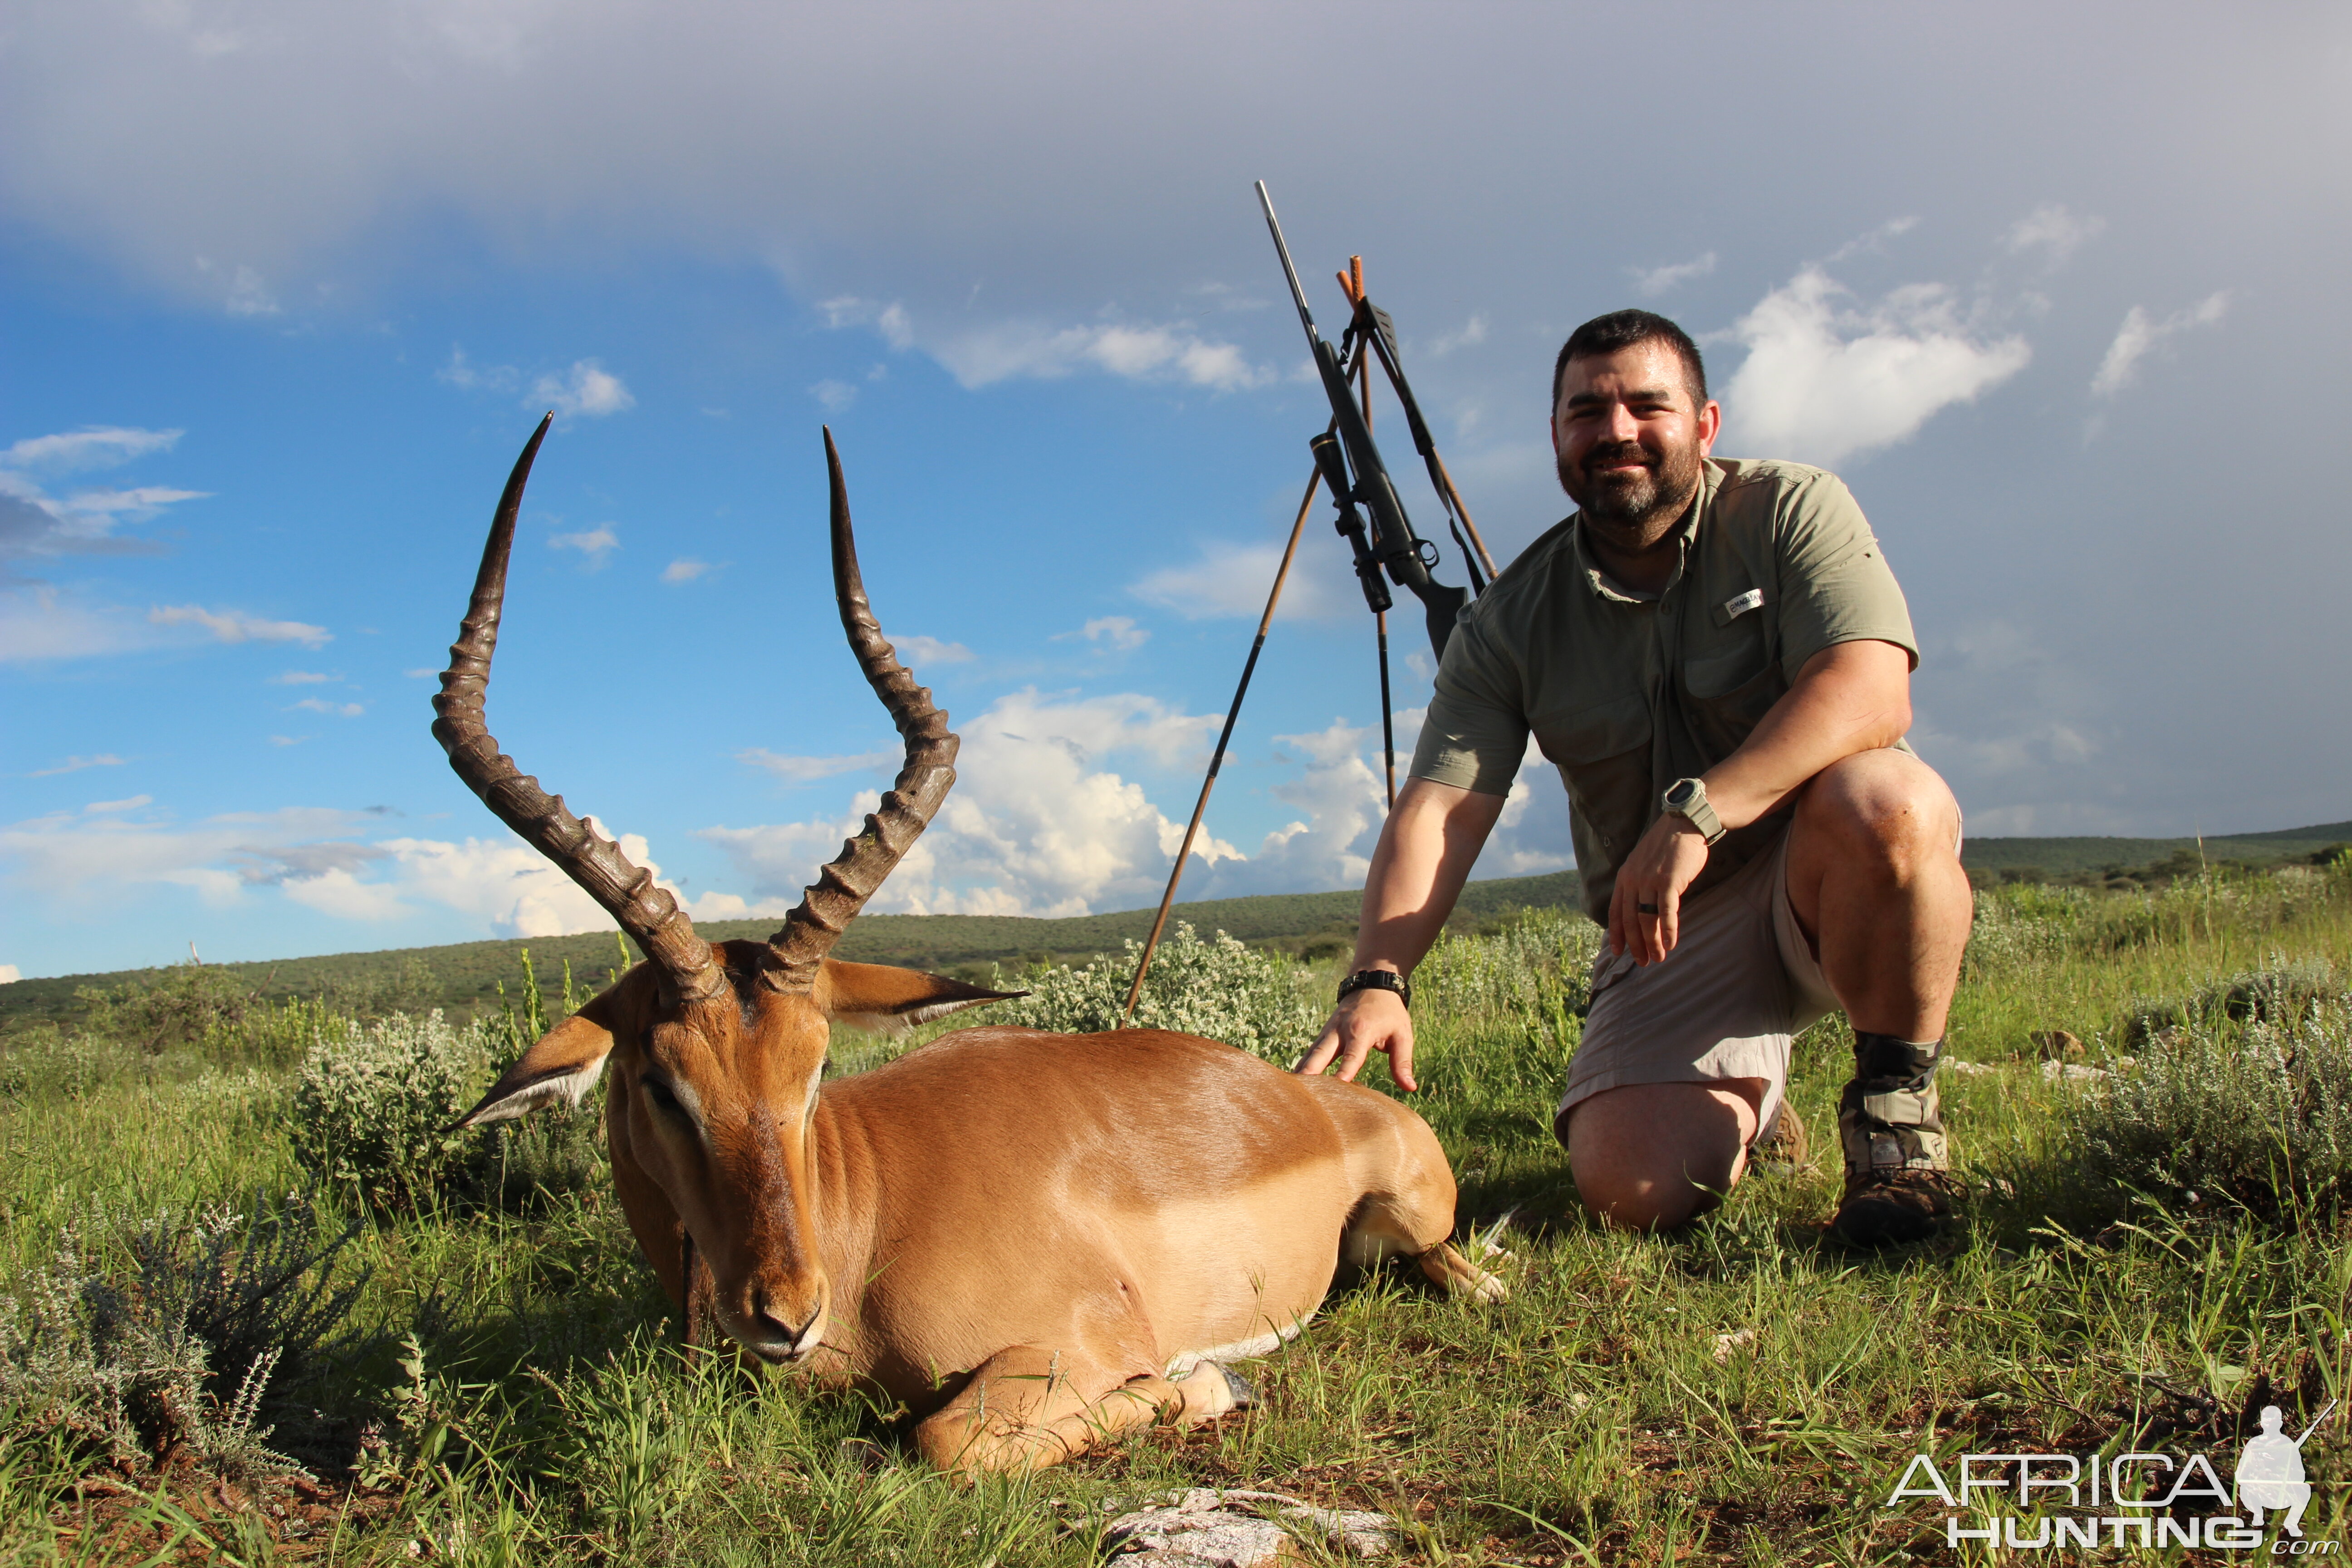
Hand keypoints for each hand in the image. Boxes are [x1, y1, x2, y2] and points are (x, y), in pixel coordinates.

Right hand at [1293, 986, 1417, 1090]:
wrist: (1372, 984)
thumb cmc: (1390, 1013)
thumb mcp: (1402, 1035)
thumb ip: (1403, 1062)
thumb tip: (1410, 1088)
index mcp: (1362, 1031)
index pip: (1352, 1055)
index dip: (1345, 1070)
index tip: (1337, 1085)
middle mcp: (1340, 1030)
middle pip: (1322, 1053)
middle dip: (1311, 1071)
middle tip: (1302, 1092)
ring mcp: (1329, 1031)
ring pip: (1312, 1052)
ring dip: (1302, 1070)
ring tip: (1290, 1092)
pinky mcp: (1324, 1034)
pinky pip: (1311, 1051)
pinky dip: (1302, 1065)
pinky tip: (1293, 1082)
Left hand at [1607, 814, 1711, 965]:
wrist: (1684, 824)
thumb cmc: (1668, 846)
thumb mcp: (1643, 863)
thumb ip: (1638, 884)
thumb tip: (1639, 908)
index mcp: (1624, 877)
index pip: (1615, 911)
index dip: (1616, 934)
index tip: (1618, 952)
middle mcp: (1633, 880)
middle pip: (1630, 920)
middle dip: (1635, 945)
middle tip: (1643, 962)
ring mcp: (1650, 881)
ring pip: (1647, 920)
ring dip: (1652, 943)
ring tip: (1658, 958)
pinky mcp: (1669, 881)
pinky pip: (1666, 913)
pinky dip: (1668, 931)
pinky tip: (1671, 944)